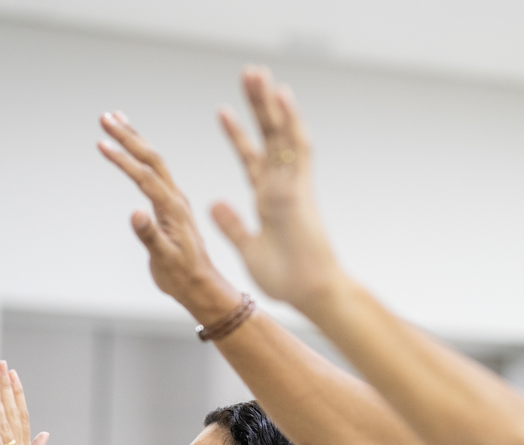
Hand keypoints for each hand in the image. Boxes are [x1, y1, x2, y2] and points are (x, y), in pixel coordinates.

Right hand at [97, 112, 241, 321]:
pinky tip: (133, 152)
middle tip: (105, 117)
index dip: (123, 159)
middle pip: (151, 159)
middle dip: (128, 136)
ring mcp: (174, 201)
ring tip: (115, 120)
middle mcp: (175, 199)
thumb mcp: (164, 260)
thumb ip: (149, 236)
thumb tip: (135, 213)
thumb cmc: (183, 276)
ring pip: (154, 162)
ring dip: (134, 140)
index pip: (145, 177)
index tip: (102, 143)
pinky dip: (141, 156)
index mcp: (173, 209)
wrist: (202, 286)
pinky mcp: (172, 206)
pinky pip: (155, 173)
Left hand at [210, 68, 345, 311]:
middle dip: (257, 106)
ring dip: (270, 103)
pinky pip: (296, 148)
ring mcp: (292, 184)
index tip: (223, 110)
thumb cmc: (286, 278)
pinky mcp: (301, 188)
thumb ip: (233, 225)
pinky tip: (282, 95)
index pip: (250, 159)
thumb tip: (214, 204)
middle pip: (268, 137)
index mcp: (267, 200)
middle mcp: (281, 186)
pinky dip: (290, 120)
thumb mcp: (249, 247)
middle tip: (249, 73)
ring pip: (281, 133)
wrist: (309, 292)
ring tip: (258, 74)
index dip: (238, 135)